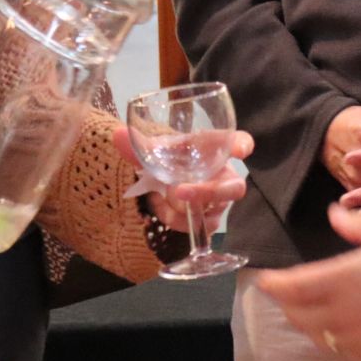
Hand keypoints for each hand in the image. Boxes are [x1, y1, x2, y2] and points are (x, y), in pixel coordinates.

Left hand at [111, 125, 253, 232]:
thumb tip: (117, 134)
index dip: (243, 146)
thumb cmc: (172, 156)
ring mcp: (219, 201)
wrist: (168, 177)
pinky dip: (173, 218)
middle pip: (233, 188)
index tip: (241, 150)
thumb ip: (139, 144)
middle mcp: (223, 174)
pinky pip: (196, 226)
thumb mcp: (158, 149)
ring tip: (160, 198)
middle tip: (179, 191)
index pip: (239, 142)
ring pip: (212, 212)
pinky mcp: (208, 219)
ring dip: (183, 209)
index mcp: (216, 148)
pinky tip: (158, 206)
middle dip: (207, 193)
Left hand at [255, 204, 360, 360]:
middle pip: (300, 315)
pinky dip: (330, 339)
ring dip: (307, 322)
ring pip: (318, 336)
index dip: (274, 284)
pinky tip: (336, 329)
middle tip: (285, 292)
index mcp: (346, 278)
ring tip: (306, 310)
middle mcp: (345, 313)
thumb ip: (360, 225)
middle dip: (288, 303)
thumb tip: (334, 213)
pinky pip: (341, 351)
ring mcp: (360, 339)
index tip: (264, 279)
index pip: (294, 287)